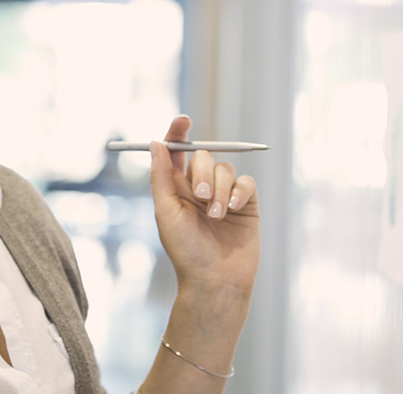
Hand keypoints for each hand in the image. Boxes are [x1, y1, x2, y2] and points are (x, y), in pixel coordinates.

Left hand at [149, 116, 259, 296]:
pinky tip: (234, 210)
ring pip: (226, 168)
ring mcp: (225, 195)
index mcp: (176, 188)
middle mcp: (200, 188)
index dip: (178, 132)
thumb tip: (156, 143)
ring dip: (221, 190)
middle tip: (202, 196)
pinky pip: (246, 181)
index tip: (183, 120)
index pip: (177, 151)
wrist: (216, 281)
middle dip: (204, 172)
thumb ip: (161, 176)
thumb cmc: (186, 251)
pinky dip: (239, 192)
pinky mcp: (246, 204)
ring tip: (217, 216)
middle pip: (204, 156)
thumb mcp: (166, 212)